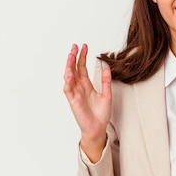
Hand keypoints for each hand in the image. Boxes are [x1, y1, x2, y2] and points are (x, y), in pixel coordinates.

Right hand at [63, 43, 111, 160]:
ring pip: (69, 77)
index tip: (84, 46)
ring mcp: (75, 94)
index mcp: (86, 85)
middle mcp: (79, 88)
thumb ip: (106, 82)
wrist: (98, 128)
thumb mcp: (107, 95)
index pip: (82, 67)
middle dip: (73, 57)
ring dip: (69, 66)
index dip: (82, 57)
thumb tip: (107, 67)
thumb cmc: (101, 114)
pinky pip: (68, 89)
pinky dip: (68, 81)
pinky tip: (70, 73)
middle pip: (74, 69)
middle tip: (75, 46)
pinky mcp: (73, 101)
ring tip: (70, 55)